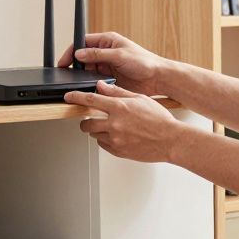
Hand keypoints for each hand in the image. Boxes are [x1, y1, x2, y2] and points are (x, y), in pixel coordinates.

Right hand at [57, 31, 165, 95]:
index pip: (83, 43)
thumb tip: (79, 54)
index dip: (72, 51)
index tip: (64, 61)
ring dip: (83, 76)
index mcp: (108, 41)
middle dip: (75, 65)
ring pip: (87, 71)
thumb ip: (98, 54)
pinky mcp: (110, 79)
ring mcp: (107, 67)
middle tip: (68, 73)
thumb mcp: (119, 55)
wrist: (157, 78)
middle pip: (83, 58)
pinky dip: (90, 84)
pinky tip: (89, 87)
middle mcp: (106, 53)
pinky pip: (95, 81)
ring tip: (79, 81)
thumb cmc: (145, 61)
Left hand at [64, 81, 188, 162]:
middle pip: (86, 123)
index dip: (76, 98)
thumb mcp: (139, 99)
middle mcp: (115, 124)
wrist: (170, 140)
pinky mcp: (118, 151)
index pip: (90, 101)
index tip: (68, 97)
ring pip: (94, 135)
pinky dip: (106, 140)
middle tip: (90, 119)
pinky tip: (119, 136)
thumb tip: (101, 86)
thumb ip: (118, 92)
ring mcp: (115, 139)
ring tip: (112, 127)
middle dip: (85, 120)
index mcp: (119, 108)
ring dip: (98, 130)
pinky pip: (104, 145)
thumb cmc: (159, 119)